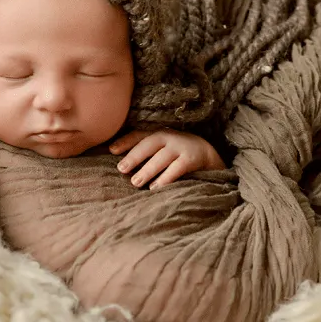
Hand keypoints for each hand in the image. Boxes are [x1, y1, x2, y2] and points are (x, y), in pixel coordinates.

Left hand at [109, 128, 225, 188]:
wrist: (209, 155)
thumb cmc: (177, 155)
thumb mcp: (162, 150)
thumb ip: (146, 154)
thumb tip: (120, 166)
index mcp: (160, 133)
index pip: (140, 134)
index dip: (125, 141)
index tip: (111, 150)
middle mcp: (170, 137)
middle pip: (150, 144)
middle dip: (135, 156)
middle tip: (121, 169)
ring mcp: (182, 147)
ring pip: (162, 158)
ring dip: (147, 170)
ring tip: (135, 182)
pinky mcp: (193, 159)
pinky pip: (177, 169)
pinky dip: (165, 178)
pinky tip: (155, 188)